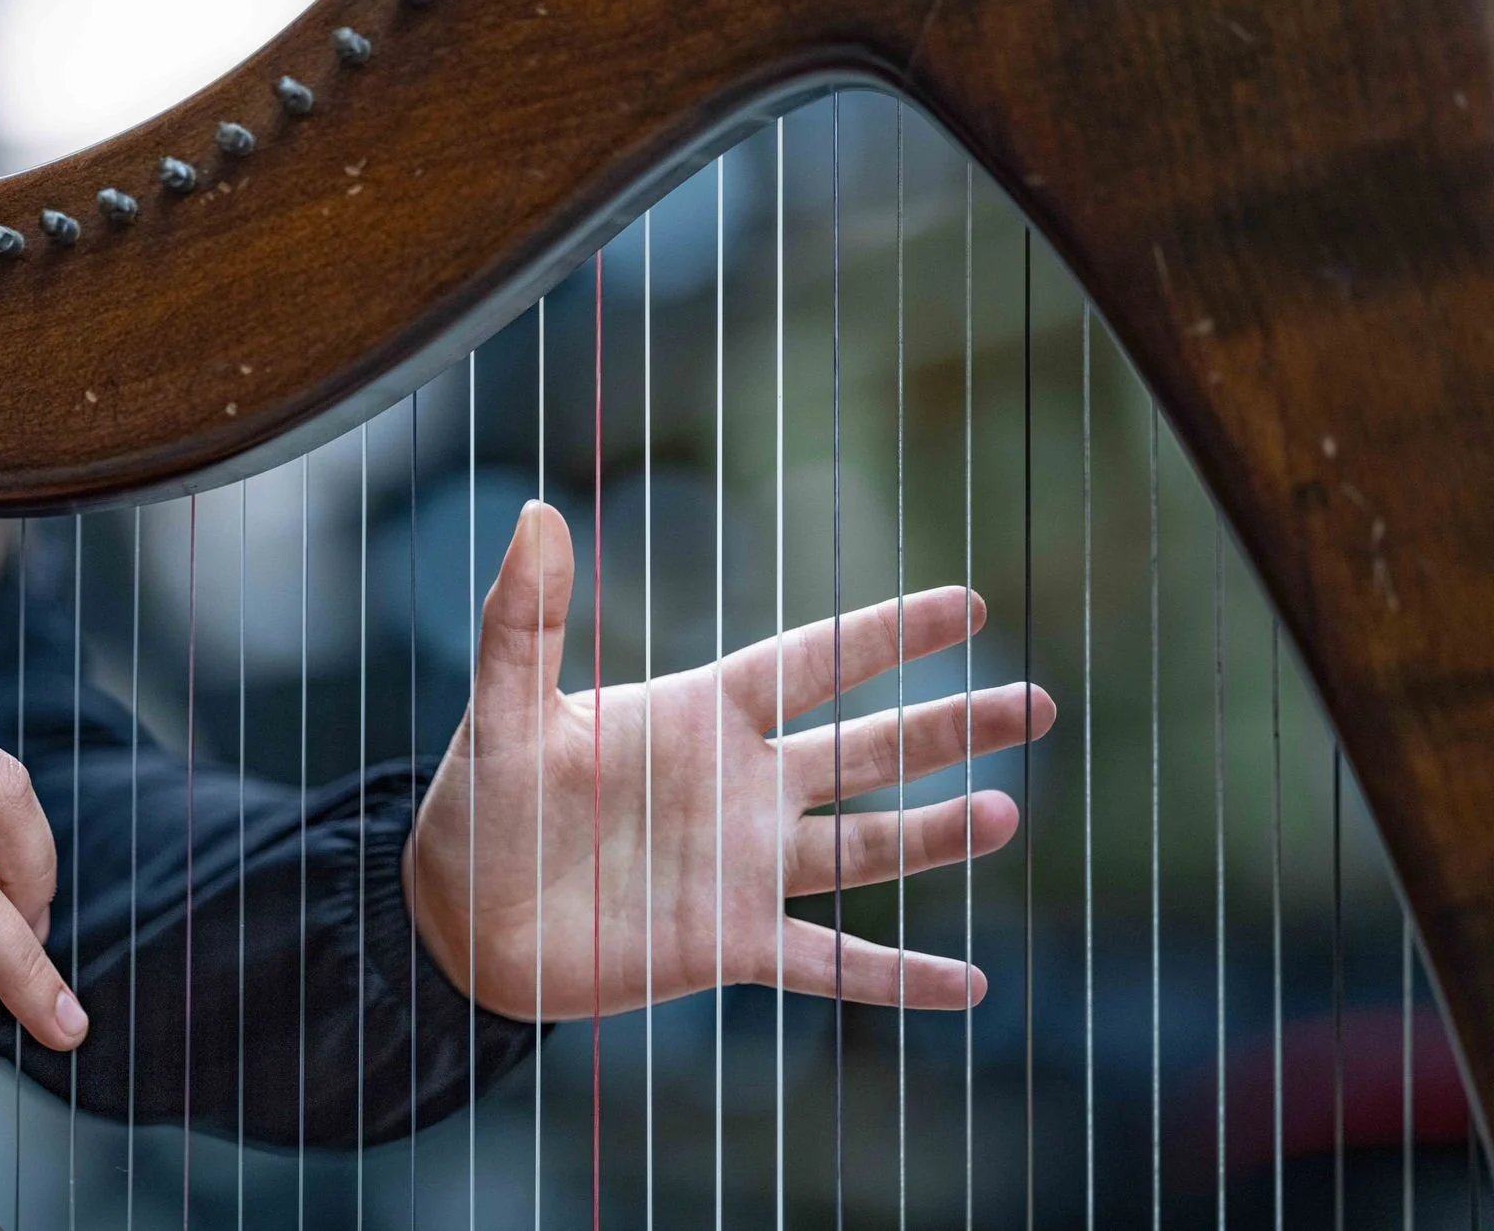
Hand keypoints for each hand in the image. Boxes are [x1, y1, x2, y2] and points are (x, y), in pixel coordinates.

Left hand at [409, 501, 1055, 1021]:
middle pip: (868, 749)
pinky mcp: (730, 946)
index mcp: (701, 716)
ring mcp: (743, 869)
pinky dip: (896, 977)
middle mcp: (741, 787)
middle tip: (1040, 704)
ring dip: (937, 836)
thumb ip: (526, 619)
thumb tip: (534, 513)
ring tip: (1009, 814)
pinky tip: (972, 988)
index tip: (970, 605)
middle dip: (953, 725)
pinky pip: (830, 961)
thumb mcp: (505, 708)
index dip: (889, 634)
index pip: (814, 663)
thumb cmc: (482, 800)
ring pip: (865, 849)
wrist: (461, 916)